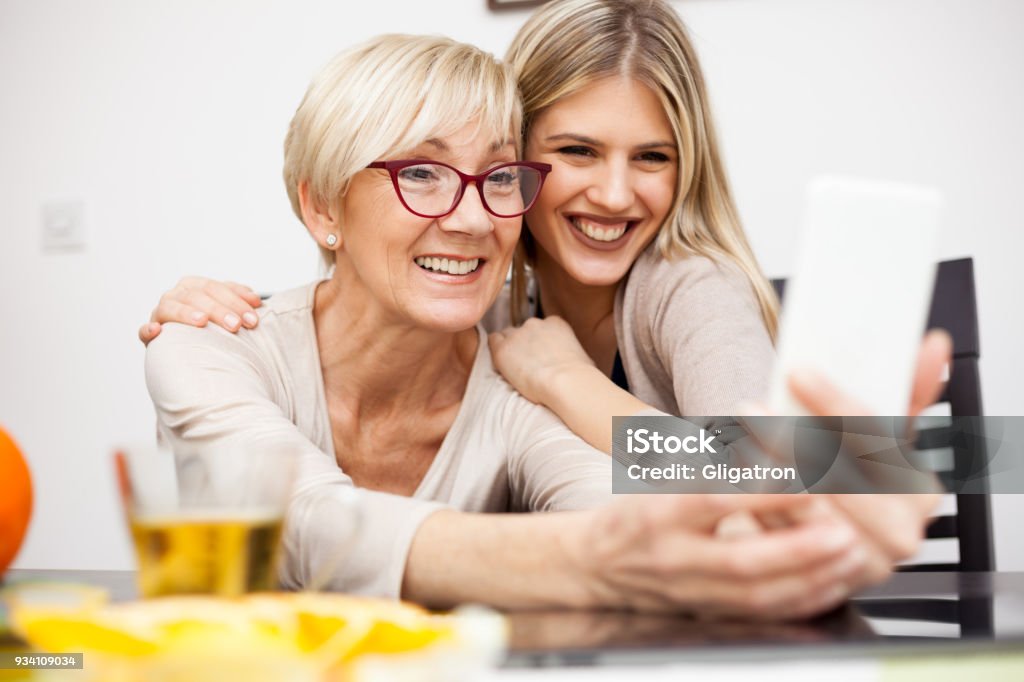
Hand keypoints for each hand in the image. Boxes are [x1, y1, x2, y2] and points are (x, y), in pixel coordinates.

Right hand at [138, 277, 261, 345]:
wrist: (191, 349)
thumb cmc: (215, 327)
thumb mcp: (228, 311)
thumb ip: (239, 302)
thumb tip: (258, 302)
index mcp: (196, 286)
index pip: (216, 287)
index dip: (236, 299)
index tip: (255, 315)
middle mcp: (177, 295)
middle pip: (197, 296)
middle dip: (220, 309)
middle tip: (238, 325)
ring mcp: (161, 313)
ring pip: (171, 307)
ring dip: (186, 313)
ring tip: (202, 321)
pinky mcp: (150, 333)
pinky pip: (144, 331)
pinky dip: (148, 330)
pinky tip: (158, 331)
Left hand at [488, 317, 594, 405]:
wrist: (566, 382)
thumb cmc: (580, 376)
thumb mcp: (582, 357)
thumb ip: (571, 352)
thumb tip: (575, 361)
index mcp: (556, 323)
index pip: (540, 328)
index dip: (537, 343)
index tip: (539, 357)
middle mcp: (535, 323)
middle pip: (521, 331)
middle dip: (522, 346)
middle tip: (526, 366)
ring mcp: (517, 334)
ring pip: (505, 337)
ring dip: (509, 350)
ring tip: (515, 370)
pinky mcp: (502, 348)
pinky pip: (492, 342)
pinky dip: (496, 352)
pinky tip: (502, 365)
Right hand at [574, 494, 868, 619]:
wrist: (595, 564)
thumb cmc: (635, 513)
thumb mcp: (661, 477)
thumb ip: (714, 466)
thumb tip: (772, 445)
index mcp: (661, 512)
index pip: (717, 500)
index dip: (766, 492)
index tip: (809, 478)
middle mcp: (673, 556)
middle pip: (743, 558)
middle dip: (800, 548)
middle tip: (844, 531)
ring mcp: (690, 590)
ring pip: (758, 593)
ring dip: (811, 577)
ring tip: (849, 556)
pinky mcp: (707, 611)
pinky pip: (761, 612)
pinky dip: (801, 599)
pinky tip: (830, 583)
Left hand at [741, 330, 952, 587]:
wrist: (815, 539)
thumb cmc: (844, 480)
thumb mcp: (873, 438)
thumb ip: (906, 394)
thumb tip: (935, 347)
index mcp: (919, 492)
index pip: (877, 439)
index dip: (834, 402)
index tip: (798, 373)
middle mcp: (900, 534)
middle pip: (842, 476)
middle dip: (793, 439)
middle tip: (754, 408)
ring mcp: (861, 563)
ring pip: (808, 507)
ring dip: (766, 467)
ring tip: (736, 435)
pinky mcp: (820, 581)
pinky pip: (782, 537)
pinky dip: (755, 503)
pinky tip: (735, 476)